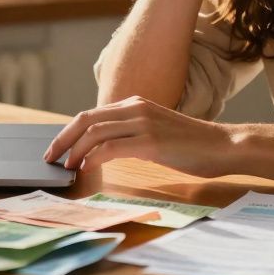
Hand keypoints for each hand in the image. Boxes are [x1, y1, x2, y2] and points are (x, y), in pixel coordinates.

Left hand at [43, 95, 233, 176]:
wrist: (223, 146)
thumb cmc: (192, 145)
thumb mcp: (156, 131)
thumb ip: (132, 134)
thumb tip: (104, 150)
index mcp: (135, 103)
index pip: (91, 114)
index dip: (69, 131)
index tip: (57, 148)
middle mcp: (136, 108)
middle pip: (86, 119)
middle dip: (63, 139)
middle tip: (50, 158)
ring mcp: (143, 123)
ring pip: (94, 133)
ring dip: (74, 152)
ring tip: (66, 169)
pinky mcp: (151, 142)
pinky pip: (110, 148)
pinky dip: (92, 159)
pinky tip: (86, 170)